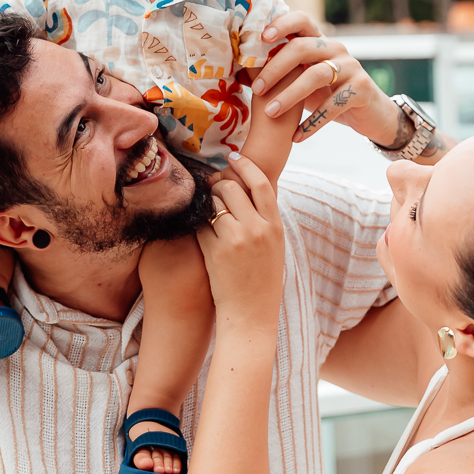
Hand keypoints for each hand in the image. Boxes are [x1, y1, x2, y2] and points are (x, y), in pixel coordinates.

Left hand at [196, 156, 284, 325]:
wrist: (250, 316)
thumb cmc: (262, 281)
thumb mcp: (274, 247)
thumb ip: (265, 219)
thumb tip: (249, 188)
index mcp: (275, 226)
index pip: (261, 183)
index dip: (246, 166)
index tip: (233, 157)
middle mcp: (257, 229)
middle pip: (231, 188)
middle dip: (218, 184)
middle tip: (211, 187)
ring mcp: (235, 239)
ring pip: (213, 202)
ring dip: (207, 201)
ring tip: (207, 211)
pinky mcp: (214, 250)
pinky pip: (201, 223)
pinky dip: (198, 221)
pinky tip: (199, 227)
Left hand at [249, 11, 402, 147]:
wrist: (369, 114)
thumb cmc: (328, 94)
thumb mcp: (304, 79)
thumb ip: (282, 72)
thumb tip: (241, 71)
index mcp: (320, 41)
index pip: (301, 20)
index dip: (282, 24)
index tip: (261, 37)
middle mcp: (336, 49)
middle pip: (302, 47)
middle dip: (276, 68)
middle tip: (257, 89)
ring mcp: (351, 68)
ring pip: (316, 76)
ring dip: (290, 95)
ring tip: (271, 113)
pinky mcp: (360, 90)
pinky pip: (333, 105)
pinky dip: (312, 122)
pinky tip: (296, 136)